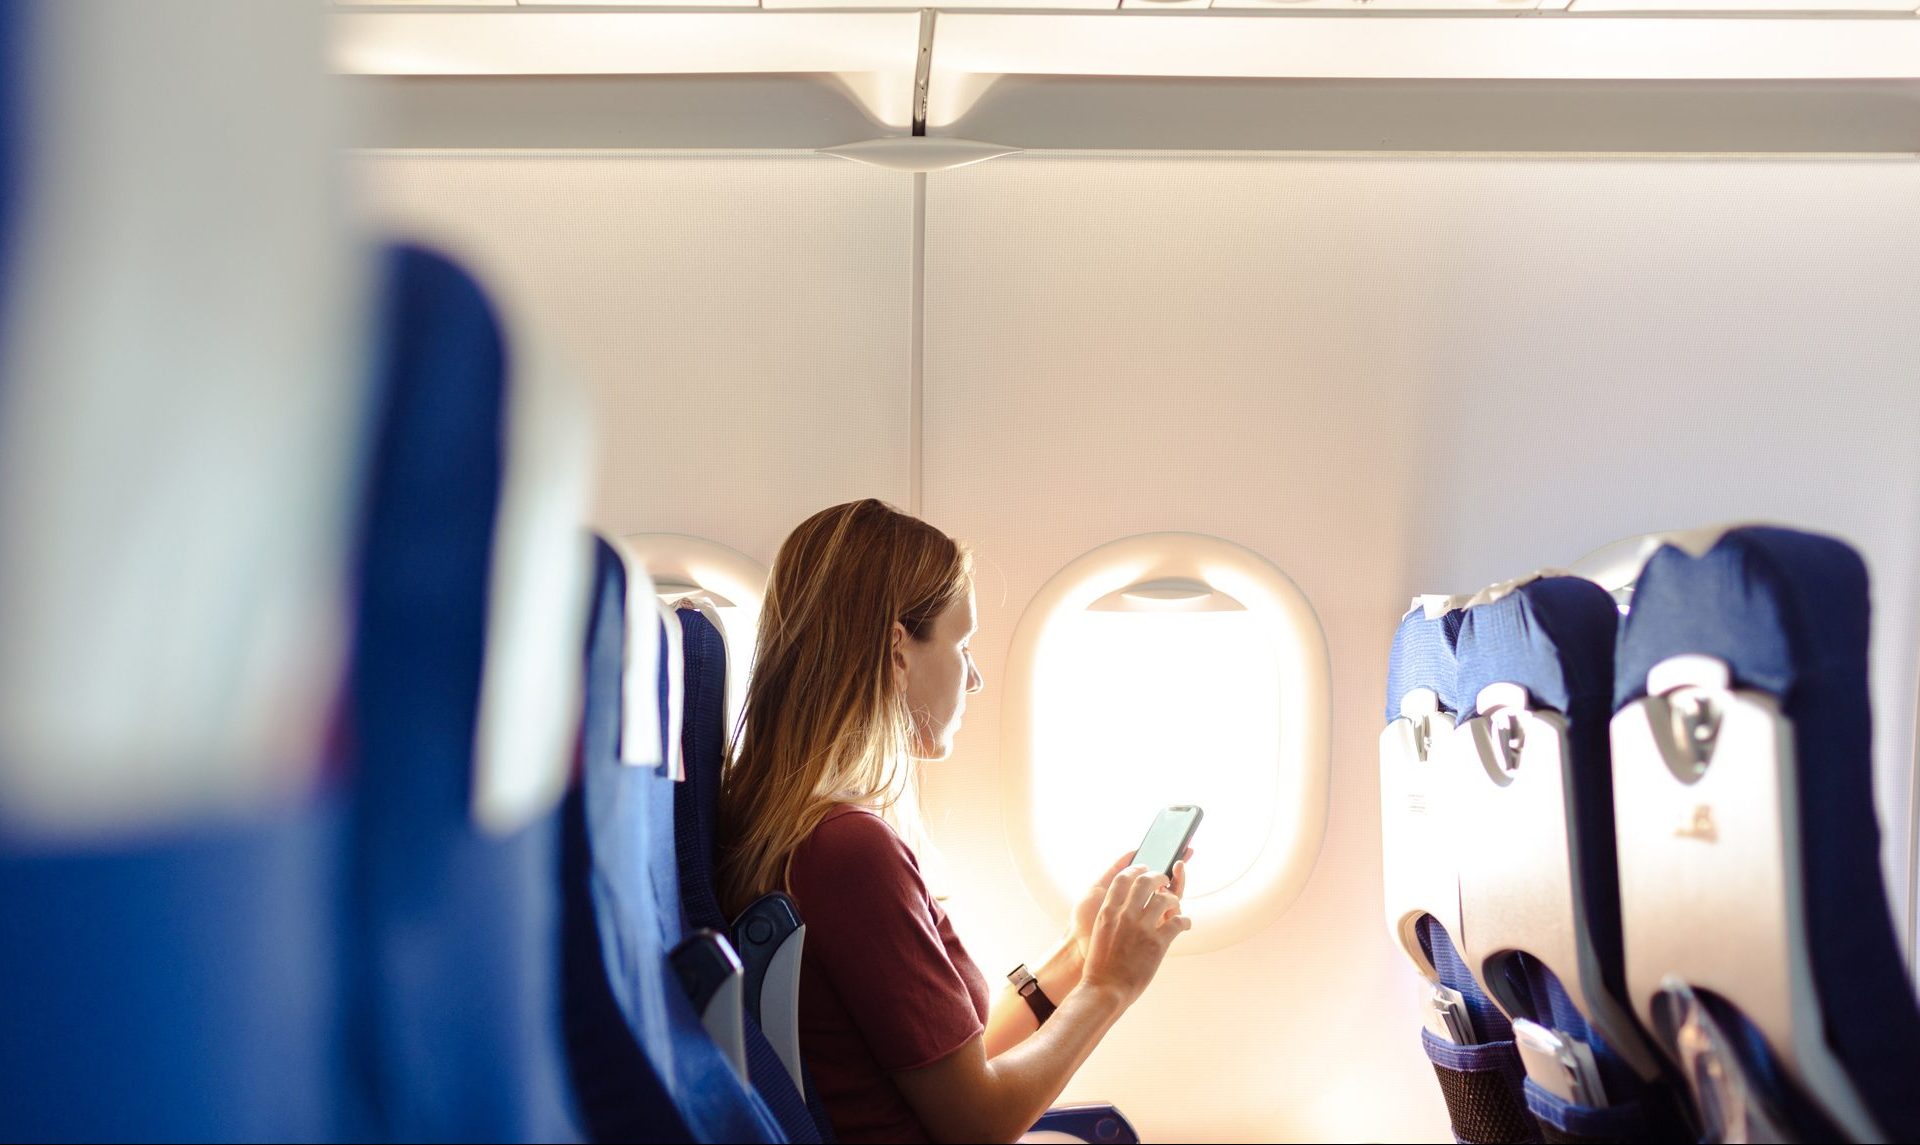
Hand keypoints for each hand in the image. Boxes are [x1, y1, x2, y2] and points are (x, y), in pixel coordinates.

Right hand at [1070, 848, 1190, 965]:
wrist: (1105, 989)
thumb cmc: (1101, 964)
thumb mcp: (1101, 932)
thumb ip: (1113, 915)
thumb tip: (1127, 904)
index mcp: (1108, 911)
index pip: (1123, 878)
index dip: (1136, 869)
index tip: (1144, 867)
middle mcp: (1125, 915)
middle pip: (1146, 882)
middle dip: (1159, 876)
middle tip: (1165, 879)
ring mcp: (1142, 928)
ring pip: (1166, 899)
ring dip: (1174, 900)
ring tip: (1176, 904)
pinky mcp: (1158, 943)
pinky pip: (1178, 922)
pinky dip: (1185, 921)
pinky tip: (1185, 924)